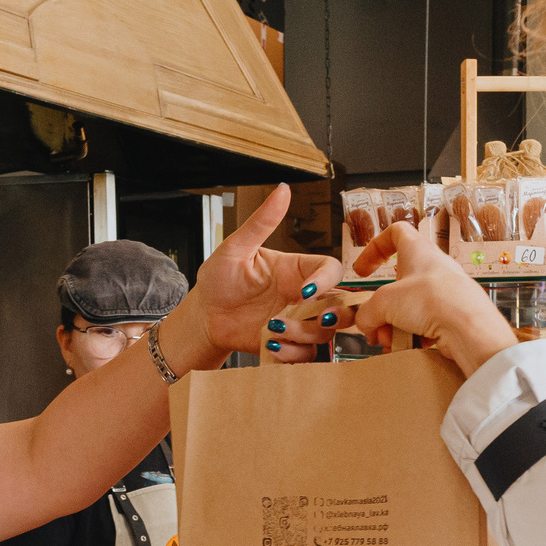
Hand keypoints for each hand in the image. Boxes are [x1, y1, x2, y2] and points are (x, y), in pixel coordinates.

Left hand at [166, 186, 340, 367]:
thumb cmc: (218, 280)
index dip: (326, 281)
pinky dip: (293, 355)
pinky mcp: (290, 344)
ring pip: (325, 333)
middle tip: (313, 319)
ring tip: (273, 331)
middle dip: (334, 315)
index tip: (305, 293)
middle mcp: (304, 297)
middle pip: (342, 305)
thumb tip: (282, 189)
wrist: (204, 318)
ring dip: (305, 335)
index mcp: (297, 270)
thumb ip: (261, 222)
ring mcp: (299, 322)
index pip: (330, 271)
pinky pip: (307, 355)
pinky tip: (271, 346)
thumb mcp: (236, 249)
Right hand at [267, 221, 517, 374]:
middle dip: (381, 303)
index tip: (361, 266)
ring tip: (388, 342)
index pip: (395, 232)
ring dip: (394, 326)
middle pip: (399, 280)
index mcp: (420, 251)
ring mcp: (448, 295)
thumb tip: (363, 322)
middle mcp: (437, 269)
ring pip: (409, 309)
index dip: (374, 246)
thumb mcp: (387, 303)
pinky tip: (404, 352)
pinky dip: (410, 339)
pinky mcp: (455, 321)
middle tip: (373, 321)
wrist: (473, 334)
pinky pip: (424, 328)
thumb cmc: (436, 306)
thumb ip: (367, 310)